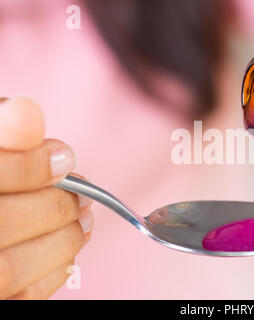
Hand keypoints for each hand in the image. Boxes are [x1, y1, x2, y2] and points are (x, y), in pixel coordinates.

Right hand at [0, 97, 92, 298]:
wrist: (1, 206)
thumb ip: (1, 131)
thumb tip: (30, 112)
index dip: (29, 166)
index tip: (65, 157)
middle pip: (1, 223)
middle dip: (54, 206)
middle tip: (84, 195)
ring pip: (9, 270)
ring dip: (62, 242)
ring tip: (85, 220)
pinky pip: (21, 296)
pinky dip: (53, 273)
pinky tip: (68, 252)